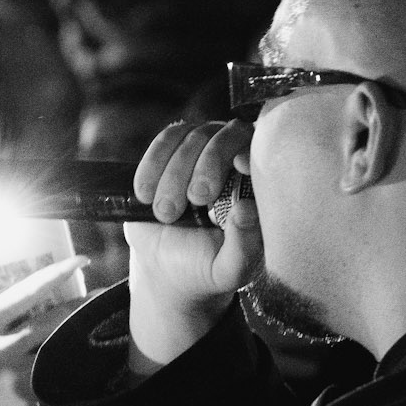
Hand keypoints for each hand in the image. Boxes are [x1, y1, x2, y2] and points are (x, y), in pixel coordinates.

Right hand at [0, 227, 88, 405]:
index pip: (25, 292)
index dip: (57, 274)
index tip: (81, 261)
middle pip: (51, 320)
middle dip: (83, 305)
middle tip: (105, 294)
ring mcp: (12, 377)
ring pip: (59, 349)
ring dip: (84, 337)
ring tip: (106, 325)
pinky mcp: (25, 403)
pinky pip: (58, 382)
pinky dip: (75, 372)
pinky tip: (96, 365)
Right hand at [125, 120, 261, 373]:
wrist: (165, 270)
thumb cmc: (206, 268)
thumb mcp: (229, 268)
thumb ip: (244, 244)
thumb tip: (247, 208)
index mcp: (255, 184)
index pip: (260, 147)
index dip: (249, 149)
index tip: (239, 167)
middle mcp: (232, 159)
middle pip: (224, 135)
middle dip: (208, 163)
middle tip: (196, 198)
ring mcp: (200, 151)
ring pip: (190, 137)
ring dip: (174, 174)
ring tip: (166, 213)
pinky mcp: (170, 153)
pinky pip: (164, 141)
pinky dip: (152, 165)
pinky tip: (145, 195)